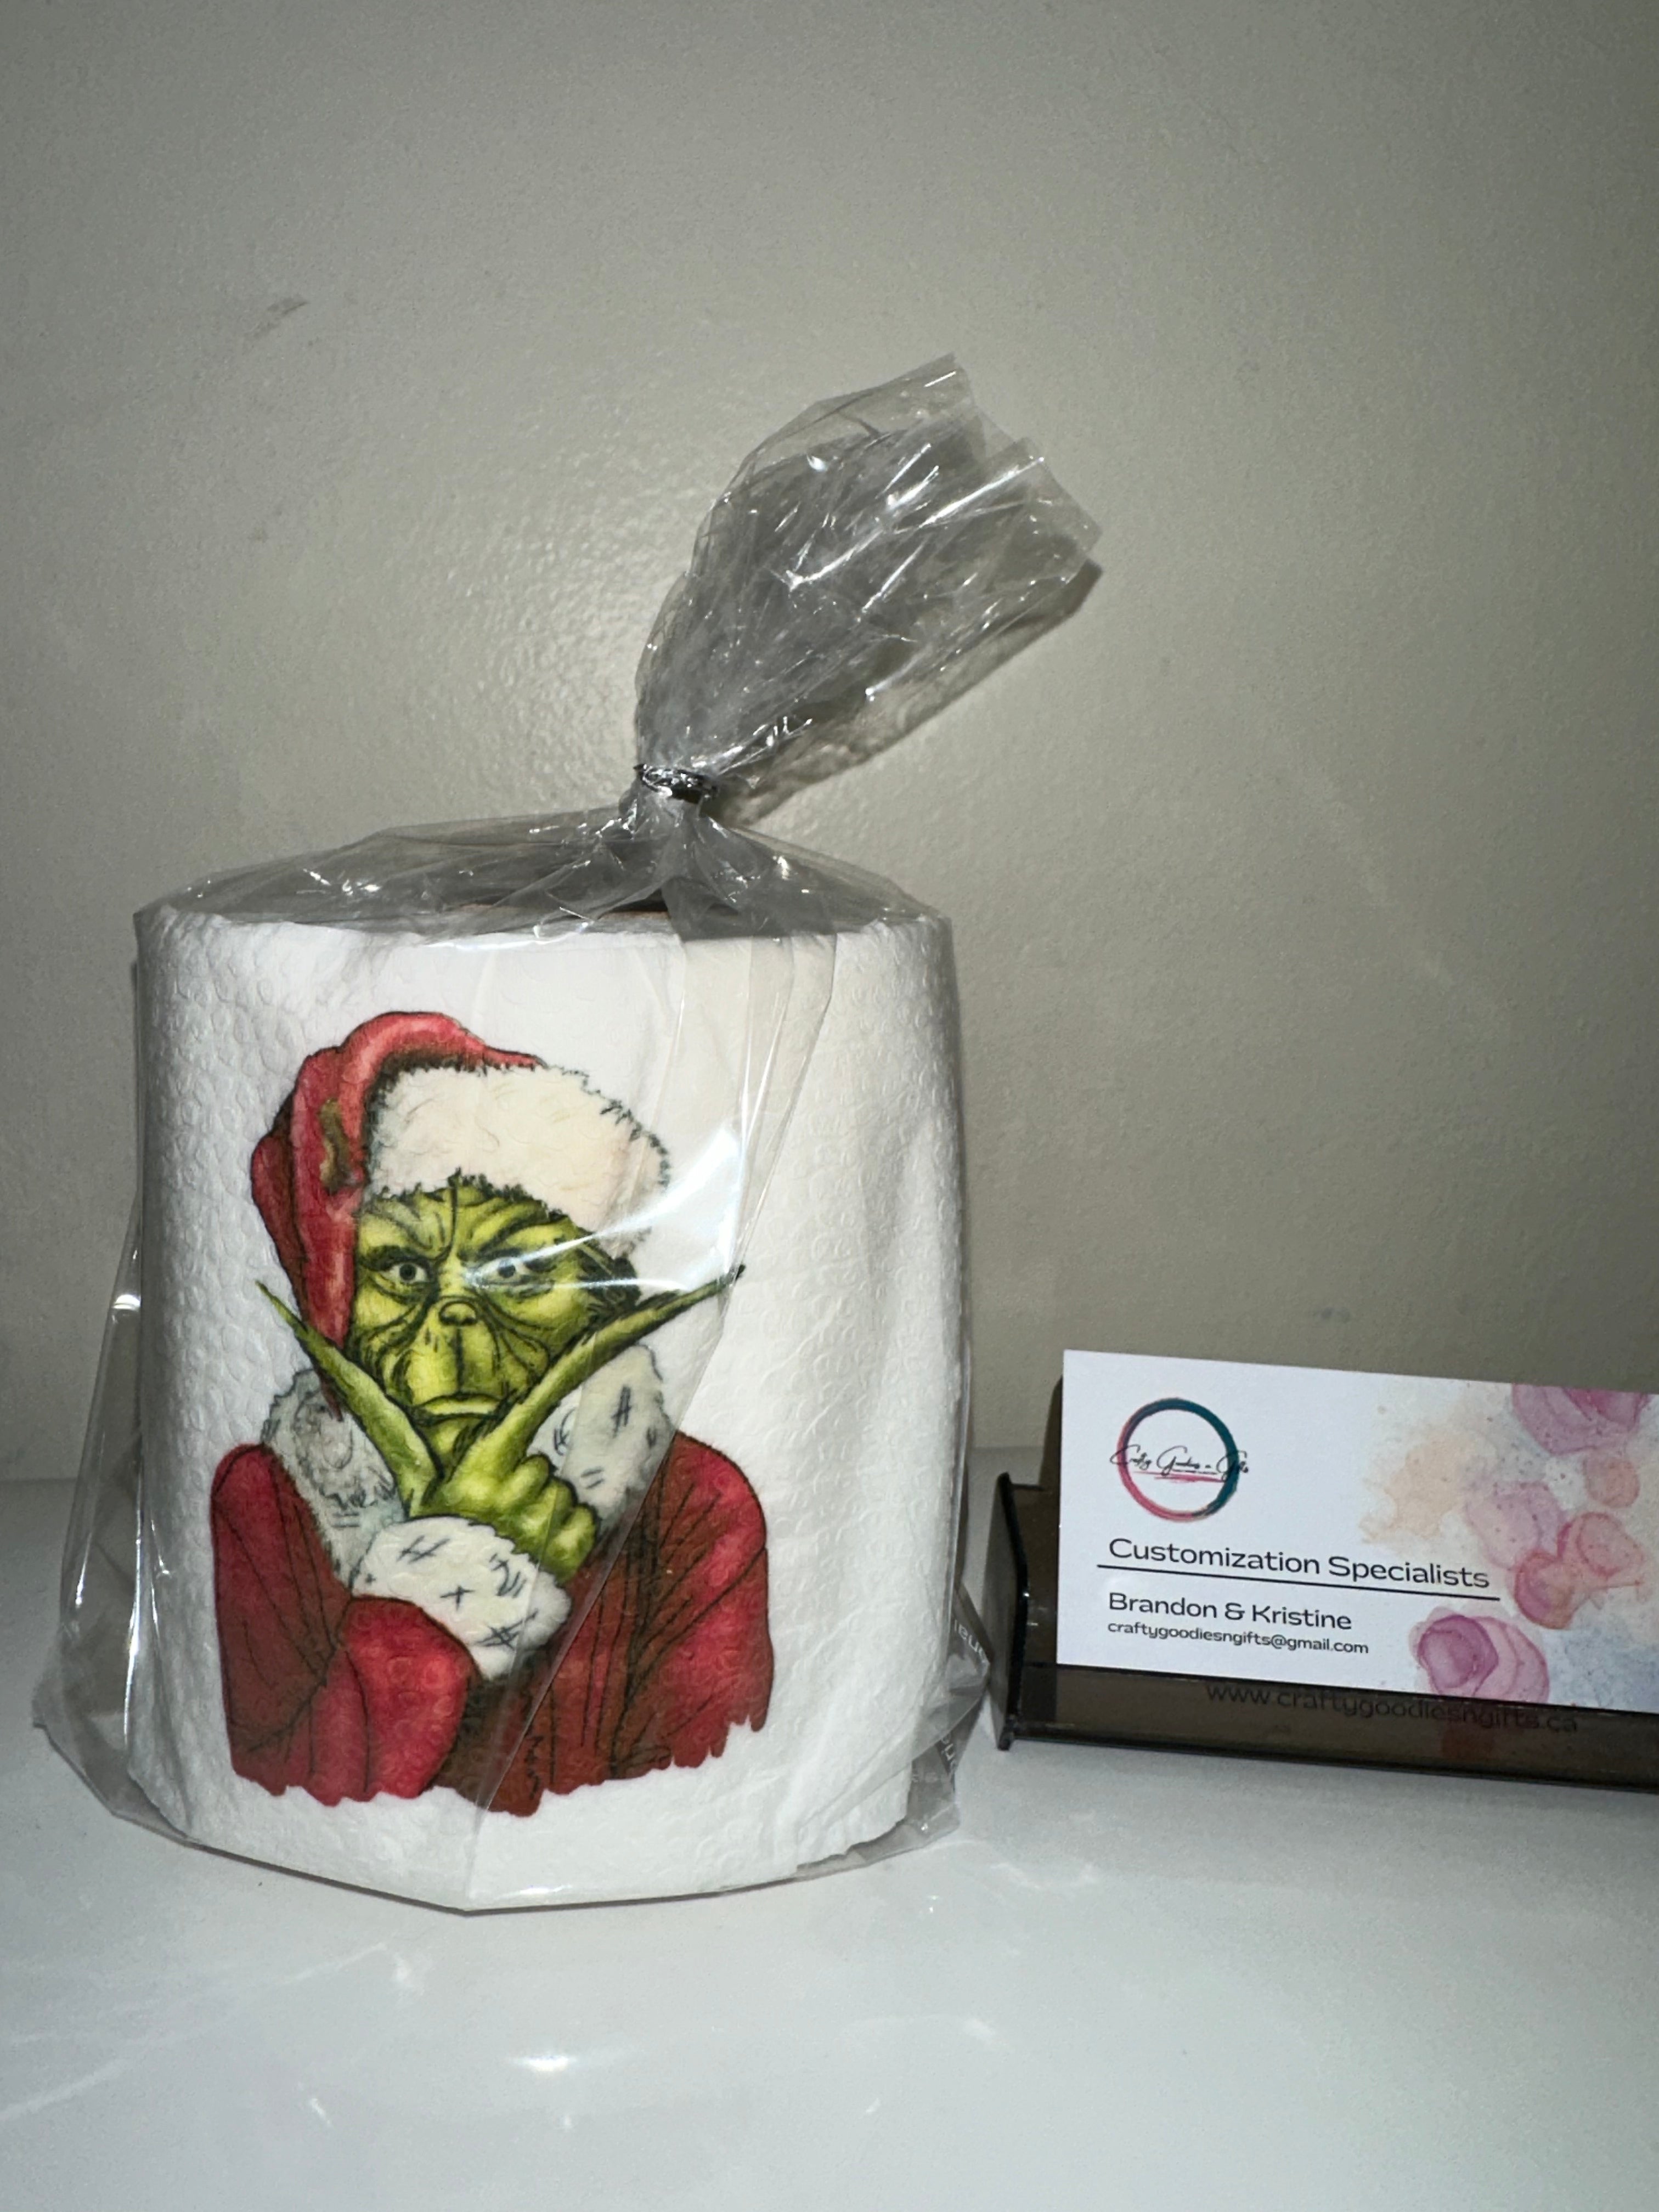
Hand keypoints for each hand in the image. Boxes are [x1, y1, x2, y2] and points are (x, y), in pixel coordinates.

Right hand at [262, 1271, 732, 1577]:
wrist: (418, 1623)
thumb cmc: (412, 1531)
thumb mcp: (402, 1464)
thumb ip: (368, 1400)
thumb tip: (299, 1326)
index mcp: (484, 1451)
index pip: (565, 1375)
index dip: (624, 1332)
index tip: (684, 1292)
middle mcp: (520, 1481)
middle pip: (552, 1461)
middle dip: (528, 1486)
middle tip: (486, 1514)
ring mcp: (546, 1521)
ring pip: (570, 1500)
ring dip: (544, 1521)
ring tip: (501, 1542)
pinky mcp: (569, 1558)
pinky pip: (582, 1533)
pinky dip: (561, 1548)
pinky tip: (525, 1562)